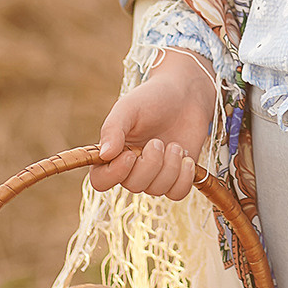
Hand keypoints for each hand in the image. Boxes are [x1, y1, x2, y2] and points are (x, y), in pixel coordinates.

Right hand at [91, 49, 215, 202]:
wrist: (186, 95)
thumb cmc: (153, 98)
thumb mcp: (129, 108)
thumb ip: (113, 129)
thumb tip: (105, 154)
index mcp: (114, 152)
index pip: (101, 180)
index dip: (114, 174)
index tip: (131, 154)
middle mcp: (132, 167)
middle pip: (133, 186)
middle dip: (150, 164)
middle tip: (158, 141)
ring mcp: (155, 174)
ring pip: (157, 190)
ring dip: (170, 167)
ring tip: (175, 145)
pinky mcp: (177, 176)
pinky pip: (177, 193)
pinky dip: (184, 178)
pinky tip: (186, 158)